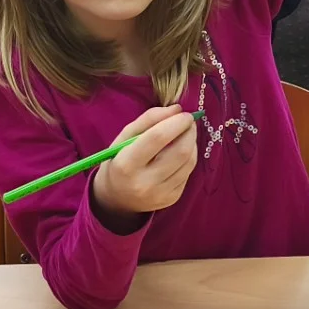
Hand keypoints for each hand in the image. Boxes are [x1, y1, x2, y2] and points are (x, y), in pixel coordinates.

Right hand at [88, 106, 198, 226]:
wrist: (117, 199)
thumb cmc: (119, 161)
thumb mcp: (123, 138)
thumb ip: (148, 119)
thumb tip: (177, 109)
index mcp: (126, 165)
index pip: (158, 138)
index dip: (176, 122)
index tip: (184, 114)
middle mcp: (144, 183)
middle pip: (180, 151)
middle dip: (189, 131)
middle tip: (188, 122)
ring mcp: (160, 194)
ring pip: (189, 162)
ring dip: (191, 143)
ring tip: (184, 135)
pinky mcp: (172, 199)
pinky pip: (188, 172)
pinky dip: (189, 157)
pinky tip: (180, 153)